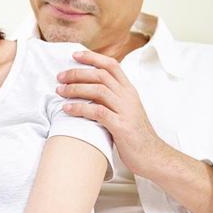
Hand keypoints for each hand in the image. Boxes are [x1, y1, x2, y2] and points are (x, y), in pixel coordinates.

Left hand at [56, 50, 165, 176]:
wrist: (153, 156)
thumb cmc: (135, 135)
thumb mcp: (125, 110)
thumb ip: (111, 98)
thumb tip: (88, 90)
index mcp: (129, 90)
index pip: (112, 65)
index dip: (93, 57)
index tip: (75, 55)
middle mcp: (128, 97)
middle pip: (101, 75)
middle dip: (77, 73)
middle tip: (60, 77)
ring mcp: (126, 111)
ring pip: (98, 90)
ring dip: (76, 88)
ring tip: (60, 91)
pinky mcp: (121, 126)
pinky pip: (98, 112)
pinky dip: (80, 108)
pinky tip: (67, 109)